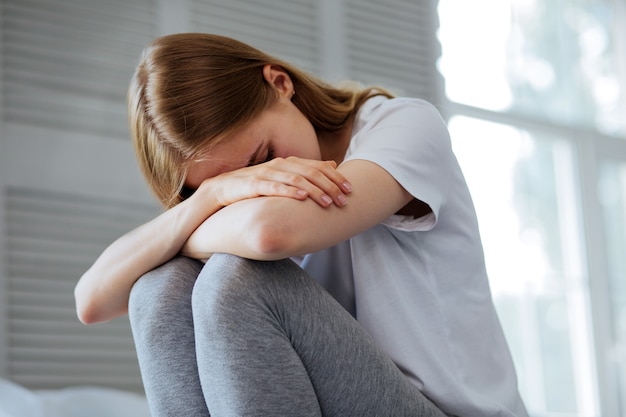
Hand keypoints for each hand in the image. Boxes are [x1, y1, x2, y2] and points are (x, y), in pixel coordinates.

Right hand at [202, 156, 351, 207]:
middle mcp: (278, 165)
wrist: (219, 191)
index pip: (316, 167)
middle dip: (330, 186)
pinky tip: (302, 197)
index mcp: (287, 163)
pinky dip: (289, 191)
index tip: (350, 189)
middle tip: (344, 199)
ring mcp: (265, 174)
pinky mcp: (252, 184)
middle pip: (310, 173)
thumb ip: (305, 173)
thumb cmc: (253, 187)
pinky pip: (274, 187)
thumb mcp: (282, 179)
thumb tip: (332, 166)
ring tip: (328, 202)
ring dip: (315, 191)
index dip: (335, 177)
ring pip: (295, 179)